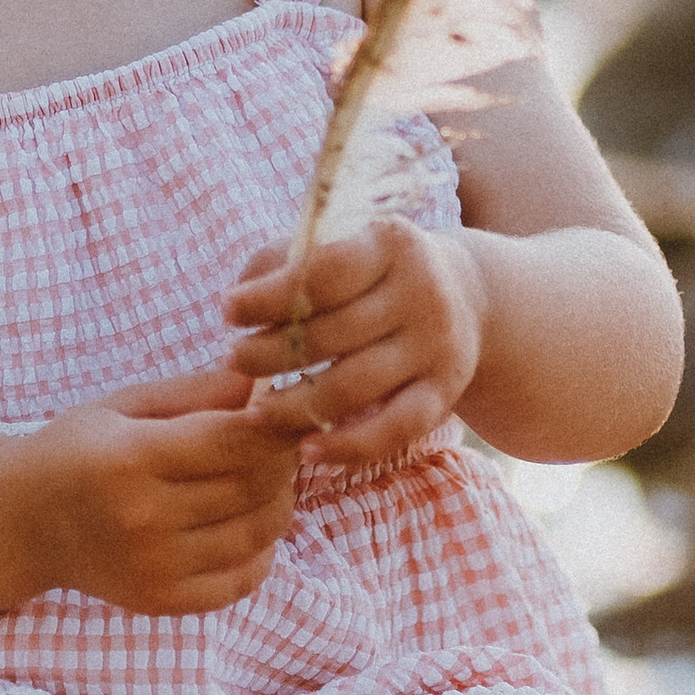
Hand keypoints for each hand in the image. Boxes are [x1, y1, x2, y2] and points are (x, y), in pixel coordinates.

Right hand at [17, 368, 299, 615]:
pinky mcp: (162, 602)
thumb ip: (196, 391)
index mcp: (131, 458)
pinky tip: (248, 526)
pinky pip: (243, 579)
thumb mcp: (124, 404)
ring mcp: (154, 567)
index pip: (237, 442)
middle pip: (255, 487)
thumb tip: (267, 385)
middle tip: (280, 443)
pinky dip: (262, 552)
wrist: (25, 523)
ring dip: (279, 503)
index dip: (280, 426)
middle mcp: (143, 518)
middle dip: (283, 460)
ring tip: (264, 481)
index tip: (290, 413)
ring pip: (258, 534)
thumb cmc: (79, 450)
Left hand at [222, 221, 485, 468]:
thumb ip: (283, 261)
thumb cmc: (373, 272)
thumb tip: (239, 297)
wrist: (467, 298)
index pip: (325, 274)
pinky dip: (347, 446)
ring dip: (294, 404)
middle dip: (270, 353)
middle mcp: (423, 294)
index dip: (270, 297)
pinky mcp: (445, 396)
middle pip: (333, 335)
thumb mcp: (339, 246)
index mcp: (392, 244)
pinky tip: (305, 449)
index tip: (227, 313)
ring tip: (253, 410)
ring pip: (355, 387)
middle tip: (232, 361)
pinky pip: (392, 431)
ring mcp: (437, 349)